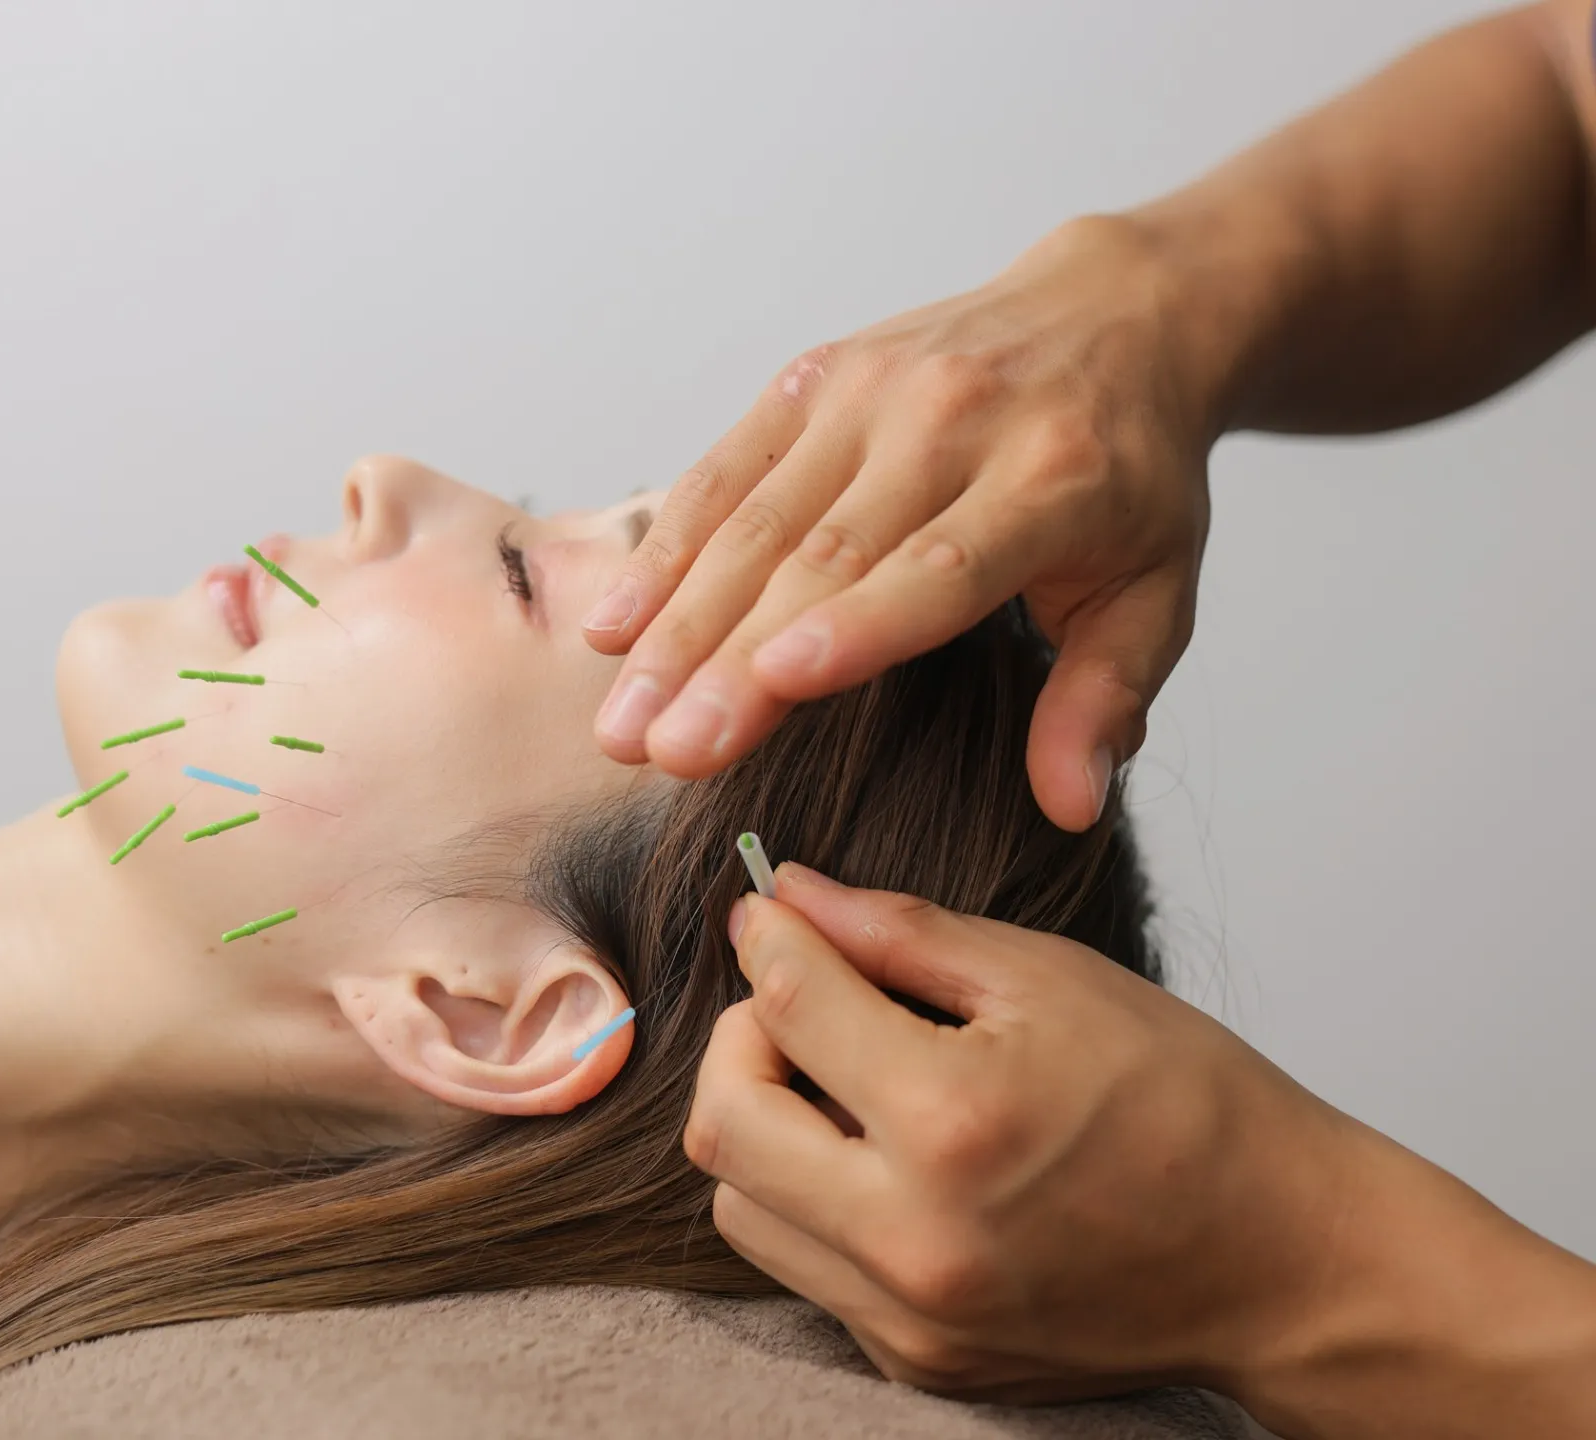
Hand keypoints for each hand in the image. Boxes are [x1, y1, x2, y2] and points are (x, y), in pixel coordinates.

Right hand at [587, 215, 1211, 830]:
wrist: (1114, 314)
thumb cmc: (1130, 474)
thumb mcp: (1159, 590)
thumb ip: (1106, 698)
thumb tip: (1070, 809)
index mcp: (1052, 480)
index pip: (941, 564)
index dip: (857, 625)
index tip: (779, 684)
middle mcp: (951, 422)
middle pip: (823, 553)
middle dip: (731, 658)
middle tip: (662, 752)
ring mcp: (872, 393)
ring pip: (755, 520)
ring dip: (677, 624)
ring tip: (621, 720)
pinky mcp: (816, 379)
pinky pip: (725, 471)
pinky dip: (664, 549)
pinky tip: (614, 625)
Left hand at [682, 866, 1595, 1435]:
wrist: (1282, 1262)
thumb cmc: (1187, 1102)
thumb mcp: (1053, 981)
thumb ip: (903, 934)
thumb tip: (790, 894)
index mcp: (953, 1121)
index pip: (786, 1006)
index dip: (766, 937)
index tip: (770, 913)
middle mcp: (914, 1237)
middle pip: (721, 1124)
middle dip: (741, 1040)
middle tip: (800, 1003)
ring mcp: (911, 1316)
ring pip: (742, 1205)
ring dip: (765, 1125)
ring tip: (846, 1084)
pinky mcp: (916, 1361)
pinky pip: (804, 1264)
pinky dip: (813, 1197)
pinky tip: (886, 1157)